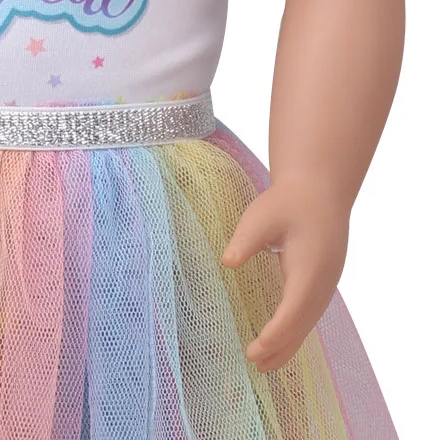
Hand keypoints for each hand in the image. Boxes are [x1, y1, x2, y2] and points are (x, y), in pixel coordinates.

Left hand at [221, 178, 349, 371]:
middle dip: (280, 346)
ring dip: (290, 344)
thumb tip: (227, 262)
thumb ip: (246, 240)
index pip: (293, 309)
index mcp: (310, 267)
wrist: (319, 190)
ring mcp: (327, 282)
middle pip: (303, 323)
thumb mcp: (261, 216)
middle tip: (255, 365)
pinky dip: (296, 330)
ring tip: (266, 365)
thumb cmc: (287, 201)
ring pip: (309, 322)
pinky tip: (282, 340)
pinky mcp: (323, 280)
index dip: (276, 332)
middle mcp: (323, 281)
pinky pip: (310, 313)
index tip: (257, 348)